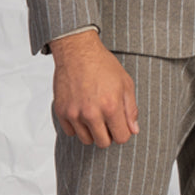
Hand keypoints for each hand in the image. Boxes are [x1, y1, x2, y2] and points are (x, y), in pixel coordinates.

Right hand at [50, 29, 139, 145]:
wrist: (77, 51)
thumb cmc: (103, 65)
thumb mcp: (125, 83)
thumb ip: (131, 110)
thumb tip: (134, 130)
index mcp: (111, 106)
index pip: (121, 138)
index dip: (123, 132)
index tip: (120, 123)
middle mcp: (91, 113)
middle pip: (103, 143)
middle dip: (108, 134)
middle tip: (107, 120)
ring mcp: (74, 113)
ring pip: (86, 140)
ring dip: (92, 132)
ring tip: (94, 115)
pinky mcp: (61, 111)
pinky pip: (70, 132)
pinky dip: (77, 126)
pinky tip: (82, 112)